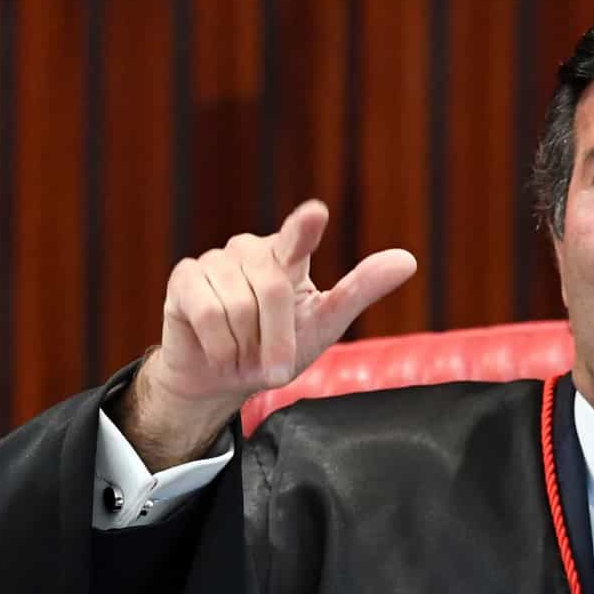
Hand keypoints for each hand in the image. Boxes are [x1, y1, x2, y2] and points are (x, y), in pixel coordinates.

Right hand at [114, 200, 416, 468]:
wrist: (222, 380)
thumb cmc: (277, 349)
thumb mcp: (324, 324)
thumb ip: (360, 290)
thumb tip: (409, 260)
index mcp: (287, 257)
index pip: (297, 237)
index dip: (304, 227)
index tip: (316, 214)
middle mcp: (251, 250)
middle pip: (273, 291)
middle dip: (278, 339)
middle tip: (274, 365)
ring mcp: (214, 260)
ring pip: (239, 307)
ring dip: (246, 347)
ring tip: (242, 353)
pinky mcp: (184, 278)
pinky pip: (208, 314)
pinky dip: (220, 347)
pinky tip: (218, 351)